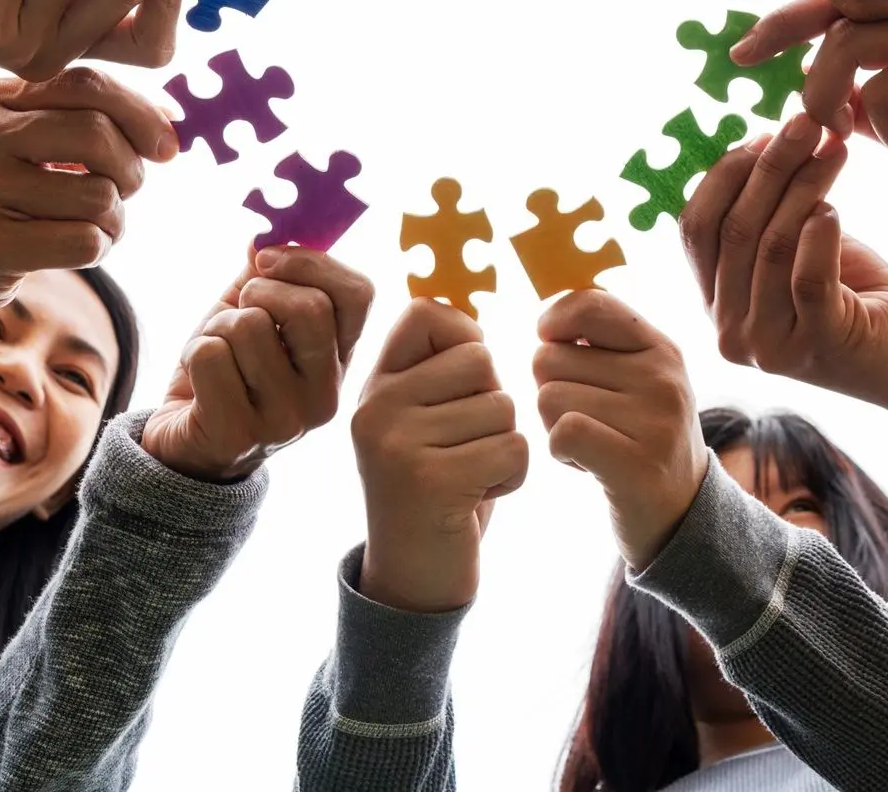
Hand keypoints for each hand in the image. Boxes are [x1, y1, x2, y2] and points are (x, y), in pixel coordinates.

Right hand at [0, 69, 177, 377]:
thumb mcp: (17, 143)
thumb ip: (81, 120)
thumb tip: (169, 120)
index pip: (86, 83)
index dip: (141, 113)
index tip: (167, 144)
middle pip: (96, 135)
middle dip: (132, 169)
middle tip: (126, 191)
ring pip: (98, 195)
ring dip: (116, 219)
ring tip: (94, 226)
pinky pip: (83, 240)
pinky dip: (99, 249)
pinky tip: (79, 250)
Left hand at [141, 245, 376, 483]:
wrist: (187, 445)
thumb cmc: (228, 371)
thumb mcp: (256, 315)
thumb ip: (268, 273)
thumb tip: (264, 233)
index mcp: (340, 359)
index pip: (358, 294)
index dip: (311, 263)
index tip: (266, 262)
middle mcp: (326, 394)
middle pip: (309, 308)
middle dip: (257, 292)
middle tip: (238, 310)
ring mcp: (286, 419)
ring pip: (248, 327)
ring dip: (216, 327)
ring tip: (215, 352)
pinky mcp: (238, 434)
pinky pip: (209, 356)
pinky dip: (192, 352)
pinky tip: (199, 379)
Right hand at [351, 299, 531, 612]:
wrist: (413, 579)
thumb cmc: (438, 487)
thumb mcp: (424, 419)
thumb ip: (439, 370)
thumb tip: (468, 307)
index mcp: (374, 385)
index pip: (428, 313)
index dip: (466, 341)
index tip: (461, 390)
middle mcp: (375, 407)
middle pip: (482, 362)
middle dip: (494, 407)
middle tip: (463, 450)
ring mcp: (396, 443)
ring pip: (504, 408)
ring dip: (504, 446)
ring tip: (468, 476)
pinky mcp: (429, 480)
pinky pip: (513, 448)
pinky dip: (512, 477)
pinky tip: (477, 498)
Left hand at [532, 290, 707, 569]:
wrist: (683, 513)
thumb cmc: (643, 437)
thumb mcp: (641, 378)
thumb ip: (603, 342)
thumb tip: (545, 322)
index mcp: (661, 348)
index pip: (588, 304)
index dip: (554, 323)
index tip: (553, 346)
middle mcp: (663, 377)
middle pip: (550, 358)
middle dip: (552, 390)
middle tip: (587, 420)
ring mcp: (654, 420)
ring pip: (549, 397)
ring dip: (556, 426)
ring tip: (592, 443)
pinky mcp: (635, 464)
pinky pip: (562, 433)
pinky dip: (560, 452)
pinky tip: (584, 464)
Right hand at [683, 117, 887, 410]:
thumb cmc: (854, 295)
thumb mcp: (793, 251)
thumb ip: (764, 214)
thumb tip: (757, 140)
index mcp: (715, 304)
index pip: (695, 228)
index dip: (725, 174)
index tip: (765, 134)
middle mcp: (730, 331)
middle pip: (734, 228)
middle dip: (770, 165)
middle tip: (807, 122)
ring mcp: (771, 345)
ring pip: (772, 244)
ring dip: (805, 185)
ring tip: (835, 149)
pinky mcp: (820, 344)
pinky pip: (808, 275)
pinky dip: (820, 233)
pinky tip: (835, 208)